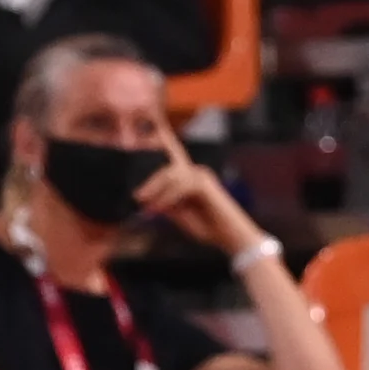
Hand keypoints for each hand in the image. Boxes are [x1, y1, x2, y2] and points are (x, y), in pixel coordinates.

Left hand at [136, 138, 266, 257]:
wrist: (230, 238)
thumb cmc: (209, 229)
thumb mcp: (182, 217)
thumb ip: (167, 206)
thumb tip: (148, 200)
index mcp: (192, 179)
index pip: (176, 155)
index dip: (166, 140)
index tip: (154, 131)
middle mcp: (197, 173)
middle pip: (168, 169)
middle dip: (151, 184)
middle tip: (138, 198)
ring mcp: (201, 176)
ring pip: (171, 176)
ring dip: (157, 192)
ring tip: (150, 208)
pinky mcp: (203, 183)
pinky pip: (179, 186)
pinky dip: (167, 198)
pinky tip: (160, 208)